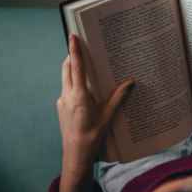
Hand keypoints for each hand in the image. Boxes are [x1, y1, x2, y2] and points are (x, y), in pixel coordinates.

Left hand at [57, 35, 132, 191]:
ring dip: (73, 70)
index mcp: (79, 96)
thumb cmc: (92, 138)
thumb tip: (130, 82)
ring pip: (65, 79)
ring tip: (85, 66)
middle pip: (67, 68)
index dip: (74, 50)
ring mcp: (62, 102)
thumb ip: (118, 97)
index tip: (72, 36)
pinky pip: (67, 90)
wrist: (75, 156)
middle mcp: (67, 96)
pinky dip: (74, 84)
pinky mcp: (61, 108)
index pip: (76, 66)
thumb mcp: (108, 117)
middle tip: (81, 47)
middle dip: (72, 56)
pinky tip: (85, 90)